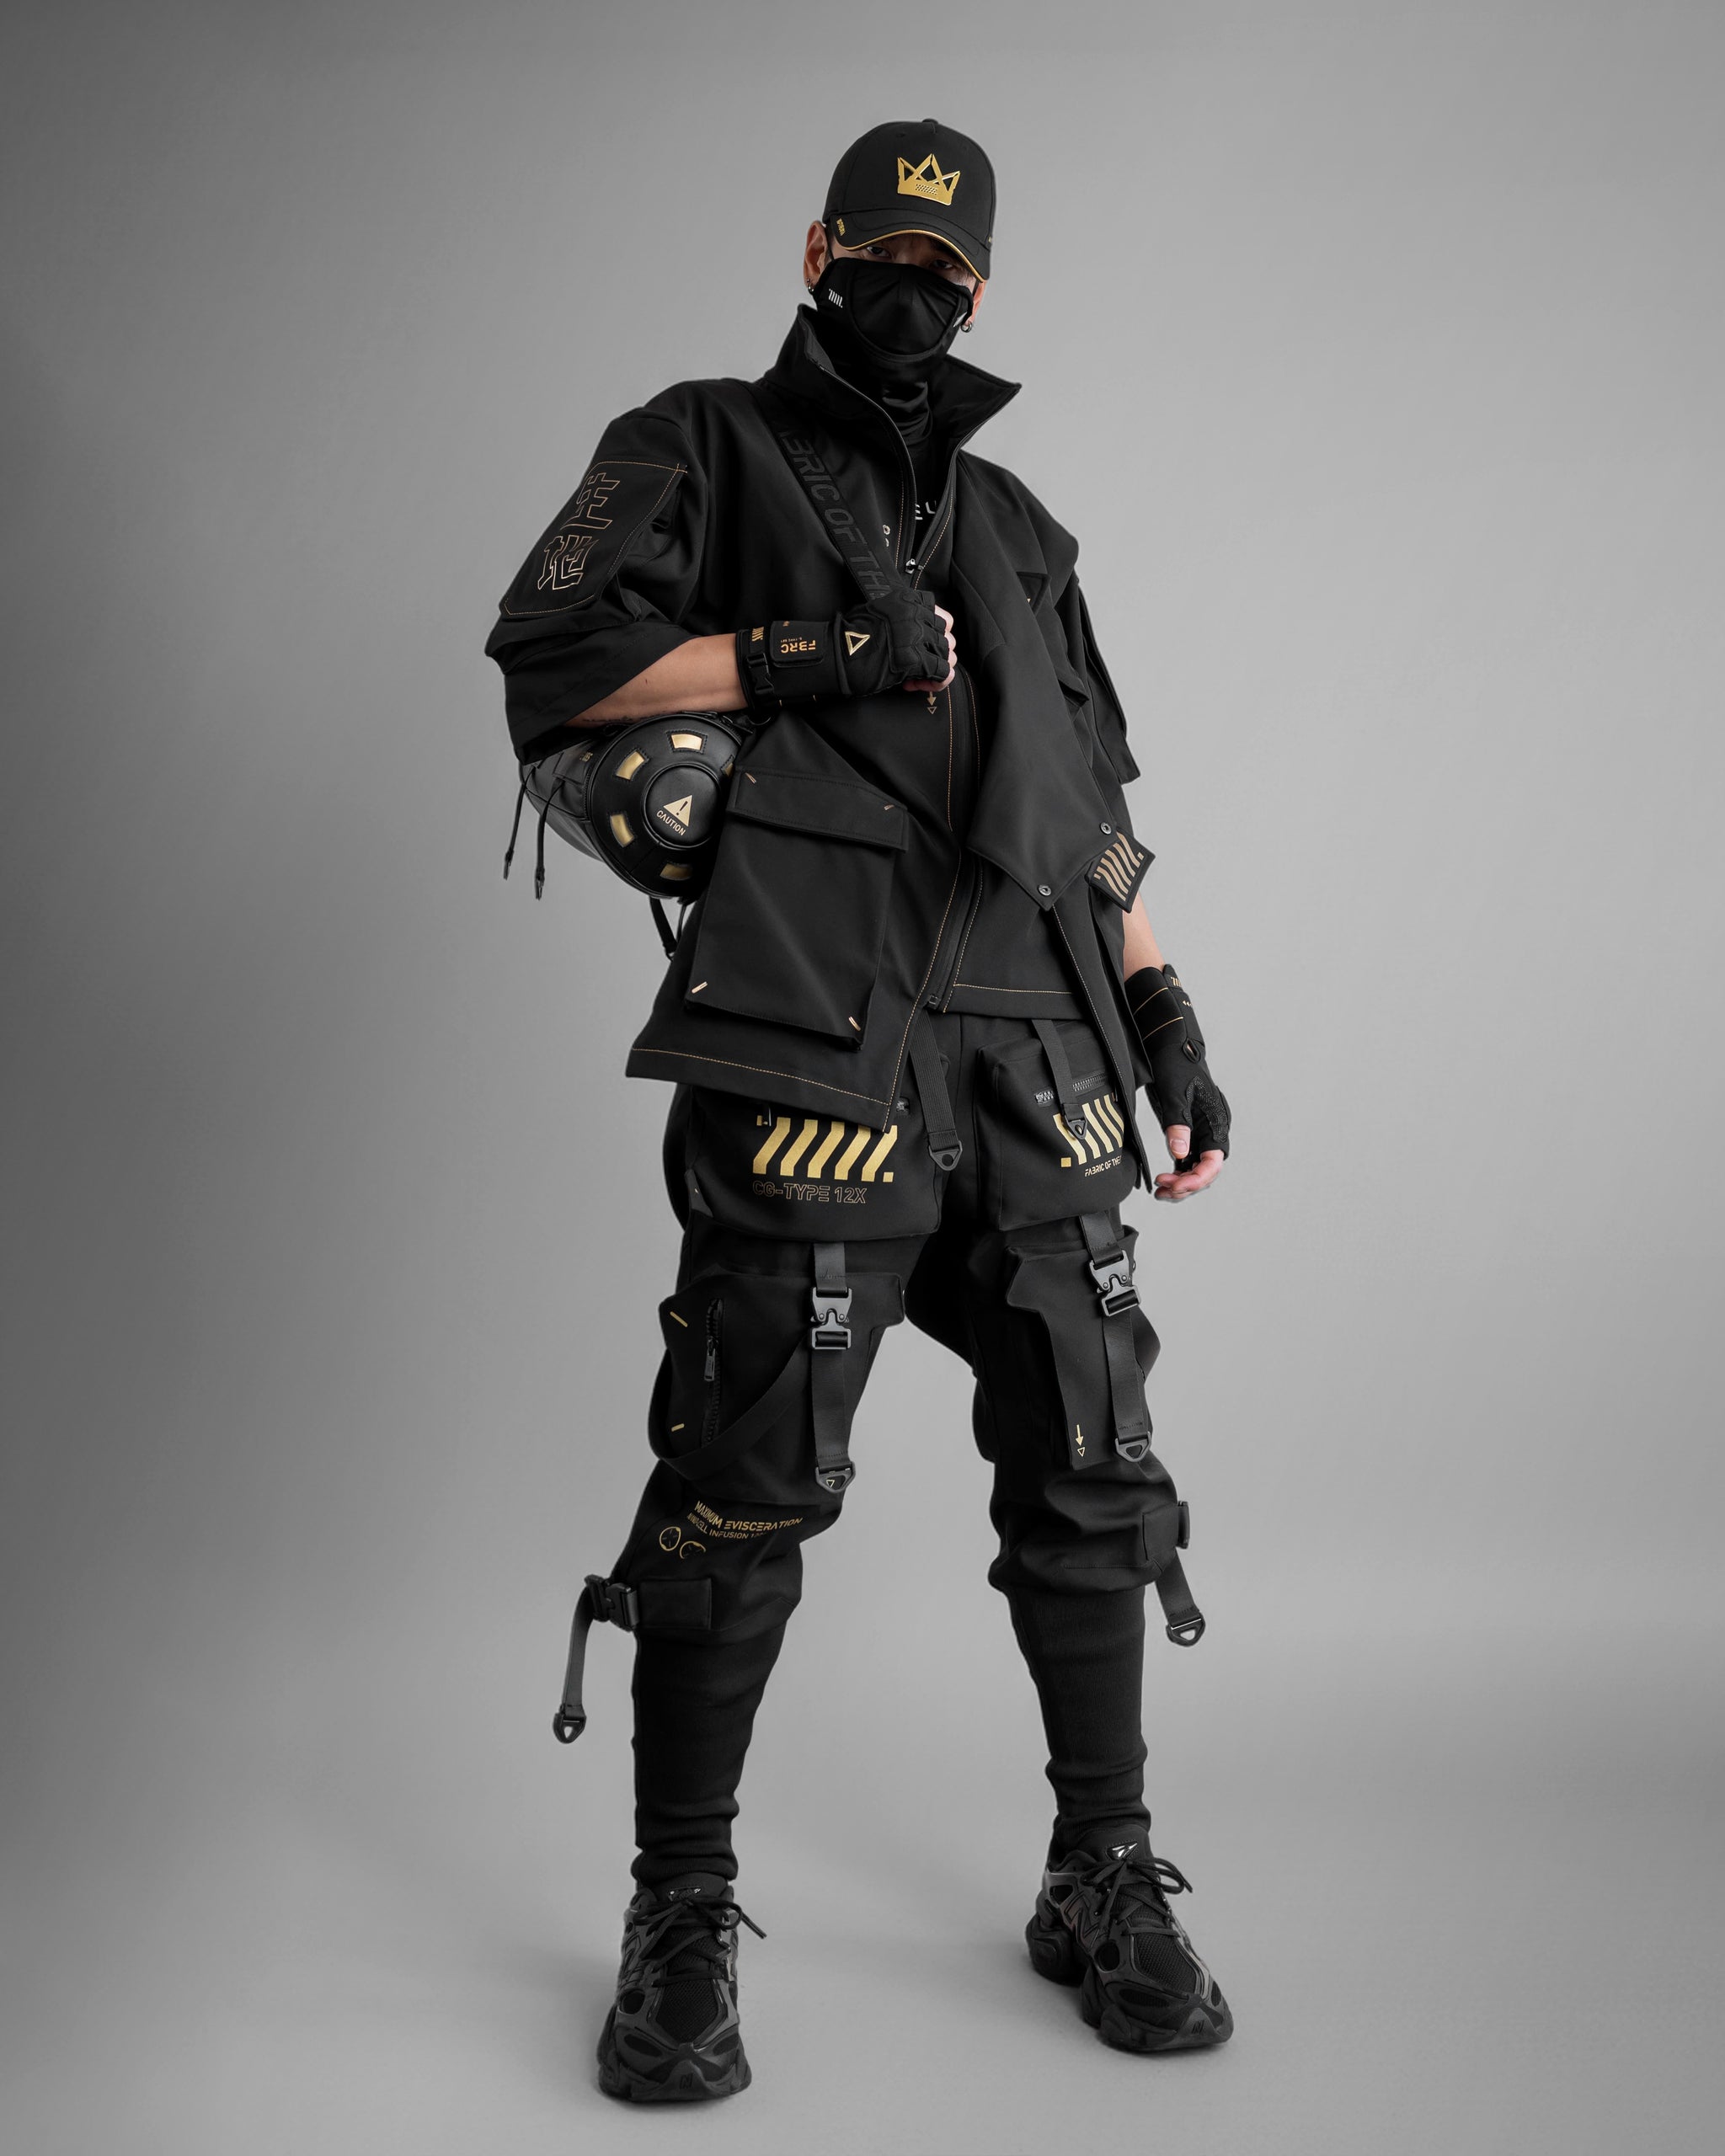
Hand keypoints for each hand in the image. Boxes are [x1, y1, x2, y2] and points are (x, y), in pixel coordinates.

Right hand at [735, 591, 951, 710]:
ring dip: (935, 668)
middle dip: (935, 654)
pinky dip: (935, 682)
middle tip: (917, 667)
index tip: (920, 647)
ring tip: (917, 678)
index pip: (941, 617)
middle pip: (945, 636)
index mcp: (907, 601)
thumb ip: (902, 619)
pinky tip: (919, 685)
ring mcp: (916, 636)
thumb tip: (920, 640)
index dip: (933, 635)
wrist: (836, 654)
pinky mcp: (914, 660)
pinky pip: (941, 672)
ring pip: (946, 654)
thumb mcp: (878, 614)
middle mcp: (915, 615)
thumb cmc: (850, 637)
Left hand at [1124, 962, 1231, 1202]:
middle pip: (1207, 1168)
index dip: (1198, 1177)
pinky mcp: (1189, 1130)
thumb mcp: (1174, 1093)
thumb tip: (1180, 1154)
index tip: (1177, 1186)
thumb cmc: (1175, 1062)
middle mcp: (1213, 1127)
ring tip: (1160, 1191)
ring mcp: (1201, 1130)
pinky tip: (1163, 1180)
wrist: (1170, 1042)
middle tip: (1163, 1190)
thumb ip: (1177, 1123)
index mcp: (1216, 1118)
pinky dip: (1177, 1172)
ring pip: (1197, 1167)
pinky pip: (1187, 1159)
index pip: (1215, 1158)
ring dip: (1181, 1182)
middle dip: (1187, 1184)